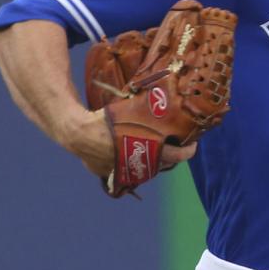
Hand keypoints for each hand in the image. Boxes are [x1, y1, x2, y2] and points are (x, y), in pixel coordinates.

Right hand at [55, 106, 197, 182]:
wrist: (75, 132)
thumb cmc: (103, 119)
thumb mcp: (126, 112)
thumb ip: (143, 111)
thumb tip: (160, 95)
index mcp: (143, 150)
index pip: (174, 156)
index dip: (186, 152)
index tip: (193, 146)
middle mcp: (135, 166)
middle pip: (160, 165)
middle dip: (169, 156)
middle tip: (175, 146)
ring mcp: (122, 172)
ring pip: (144, 171)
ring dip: (151, 162)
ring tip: (155, 149)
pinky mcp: (109, 174)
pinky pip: (125, 171)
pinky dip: (130, 164)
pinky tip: (130, 154)